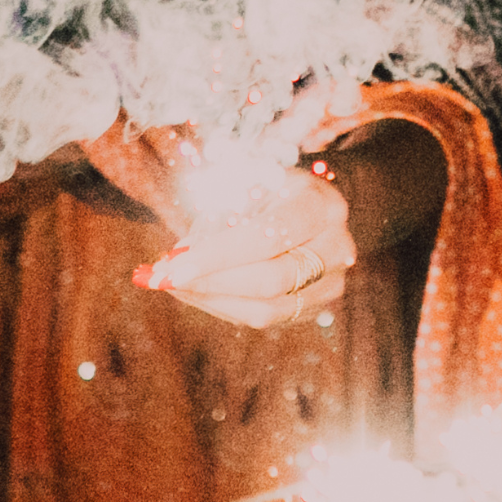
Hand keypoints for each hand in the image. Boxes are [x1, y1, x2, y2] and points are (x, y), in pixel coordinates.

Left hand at [142, 162, 354, 330]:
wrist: (300, 201)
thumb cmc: (265, 186)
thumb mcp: (243, 181)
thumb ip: (213, 214)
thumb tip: (175, 259)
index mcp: (321, 205)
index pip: (268, 237)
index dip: (217, 255)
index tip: (172, 266)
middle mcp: (337, 246)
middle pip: (270, 280)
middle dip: (210, 283)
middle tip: (164, 278)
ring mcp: (332, 282)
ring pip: (267, 310)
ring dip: (212, 301)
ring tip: (174, 283)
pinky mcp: (317, 306)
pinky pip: (265, 319)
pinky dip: (224, 307)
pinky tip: (198, 290)